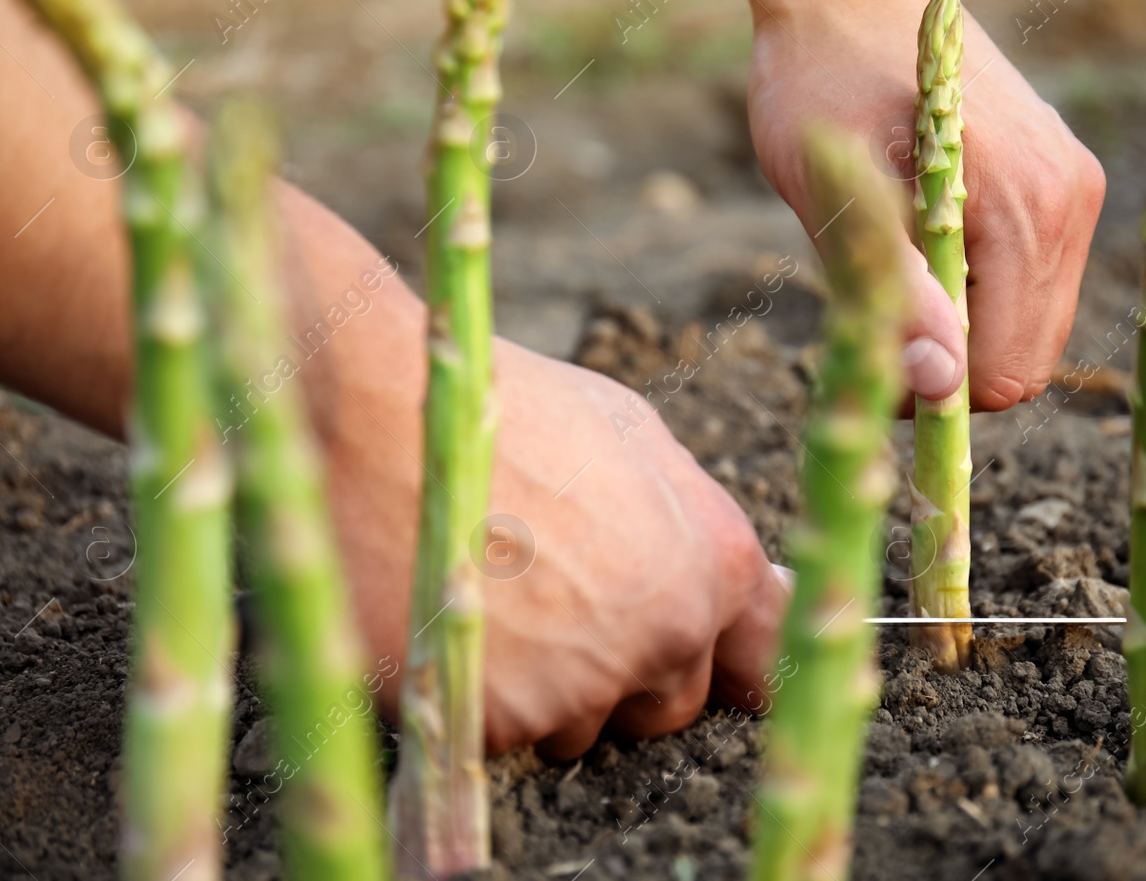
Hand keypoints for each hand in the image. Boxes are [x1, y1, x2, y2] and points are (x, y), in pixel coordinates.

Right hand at [284, 189, 786, 758]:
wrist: (379, 413)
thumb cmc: (507, 409)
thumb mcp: (632, 437)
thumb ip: (698, 524)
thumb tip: (763, 586)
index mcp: (714, 562)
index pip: (766, 658)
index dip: (729, 659)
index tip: (700, 659)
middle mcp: (668, 633)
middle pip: (670, 705)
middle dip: (626, 673)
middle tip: (555, 602)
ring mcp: (586, 685)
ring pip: (582, 729)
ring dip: (548, 690)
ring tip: (492, 595)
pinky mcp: (501, 721)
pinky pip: (504, 737)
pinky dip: (478, 698)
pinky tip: (450, 618)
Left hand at [744, 0, 1105, 408]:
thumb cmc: (821, 76)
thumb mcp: (835, 189)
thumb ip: (893, 287)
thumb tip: (940, 386)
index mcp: (1027, 204)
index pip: (1006, 373)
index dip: (933, 394)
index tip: (868, 359)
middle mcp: (1072, 200)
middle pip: (1026, 360)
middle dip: (950, 367)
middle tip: (870, 315)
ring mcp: (1075, 189)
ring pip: (1027, 326)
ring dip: (961, 327)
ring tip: (891, 267)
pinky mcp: (1061, 182)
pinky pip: (1028, 283)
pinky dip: (976, 291)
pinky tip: (921, 240)